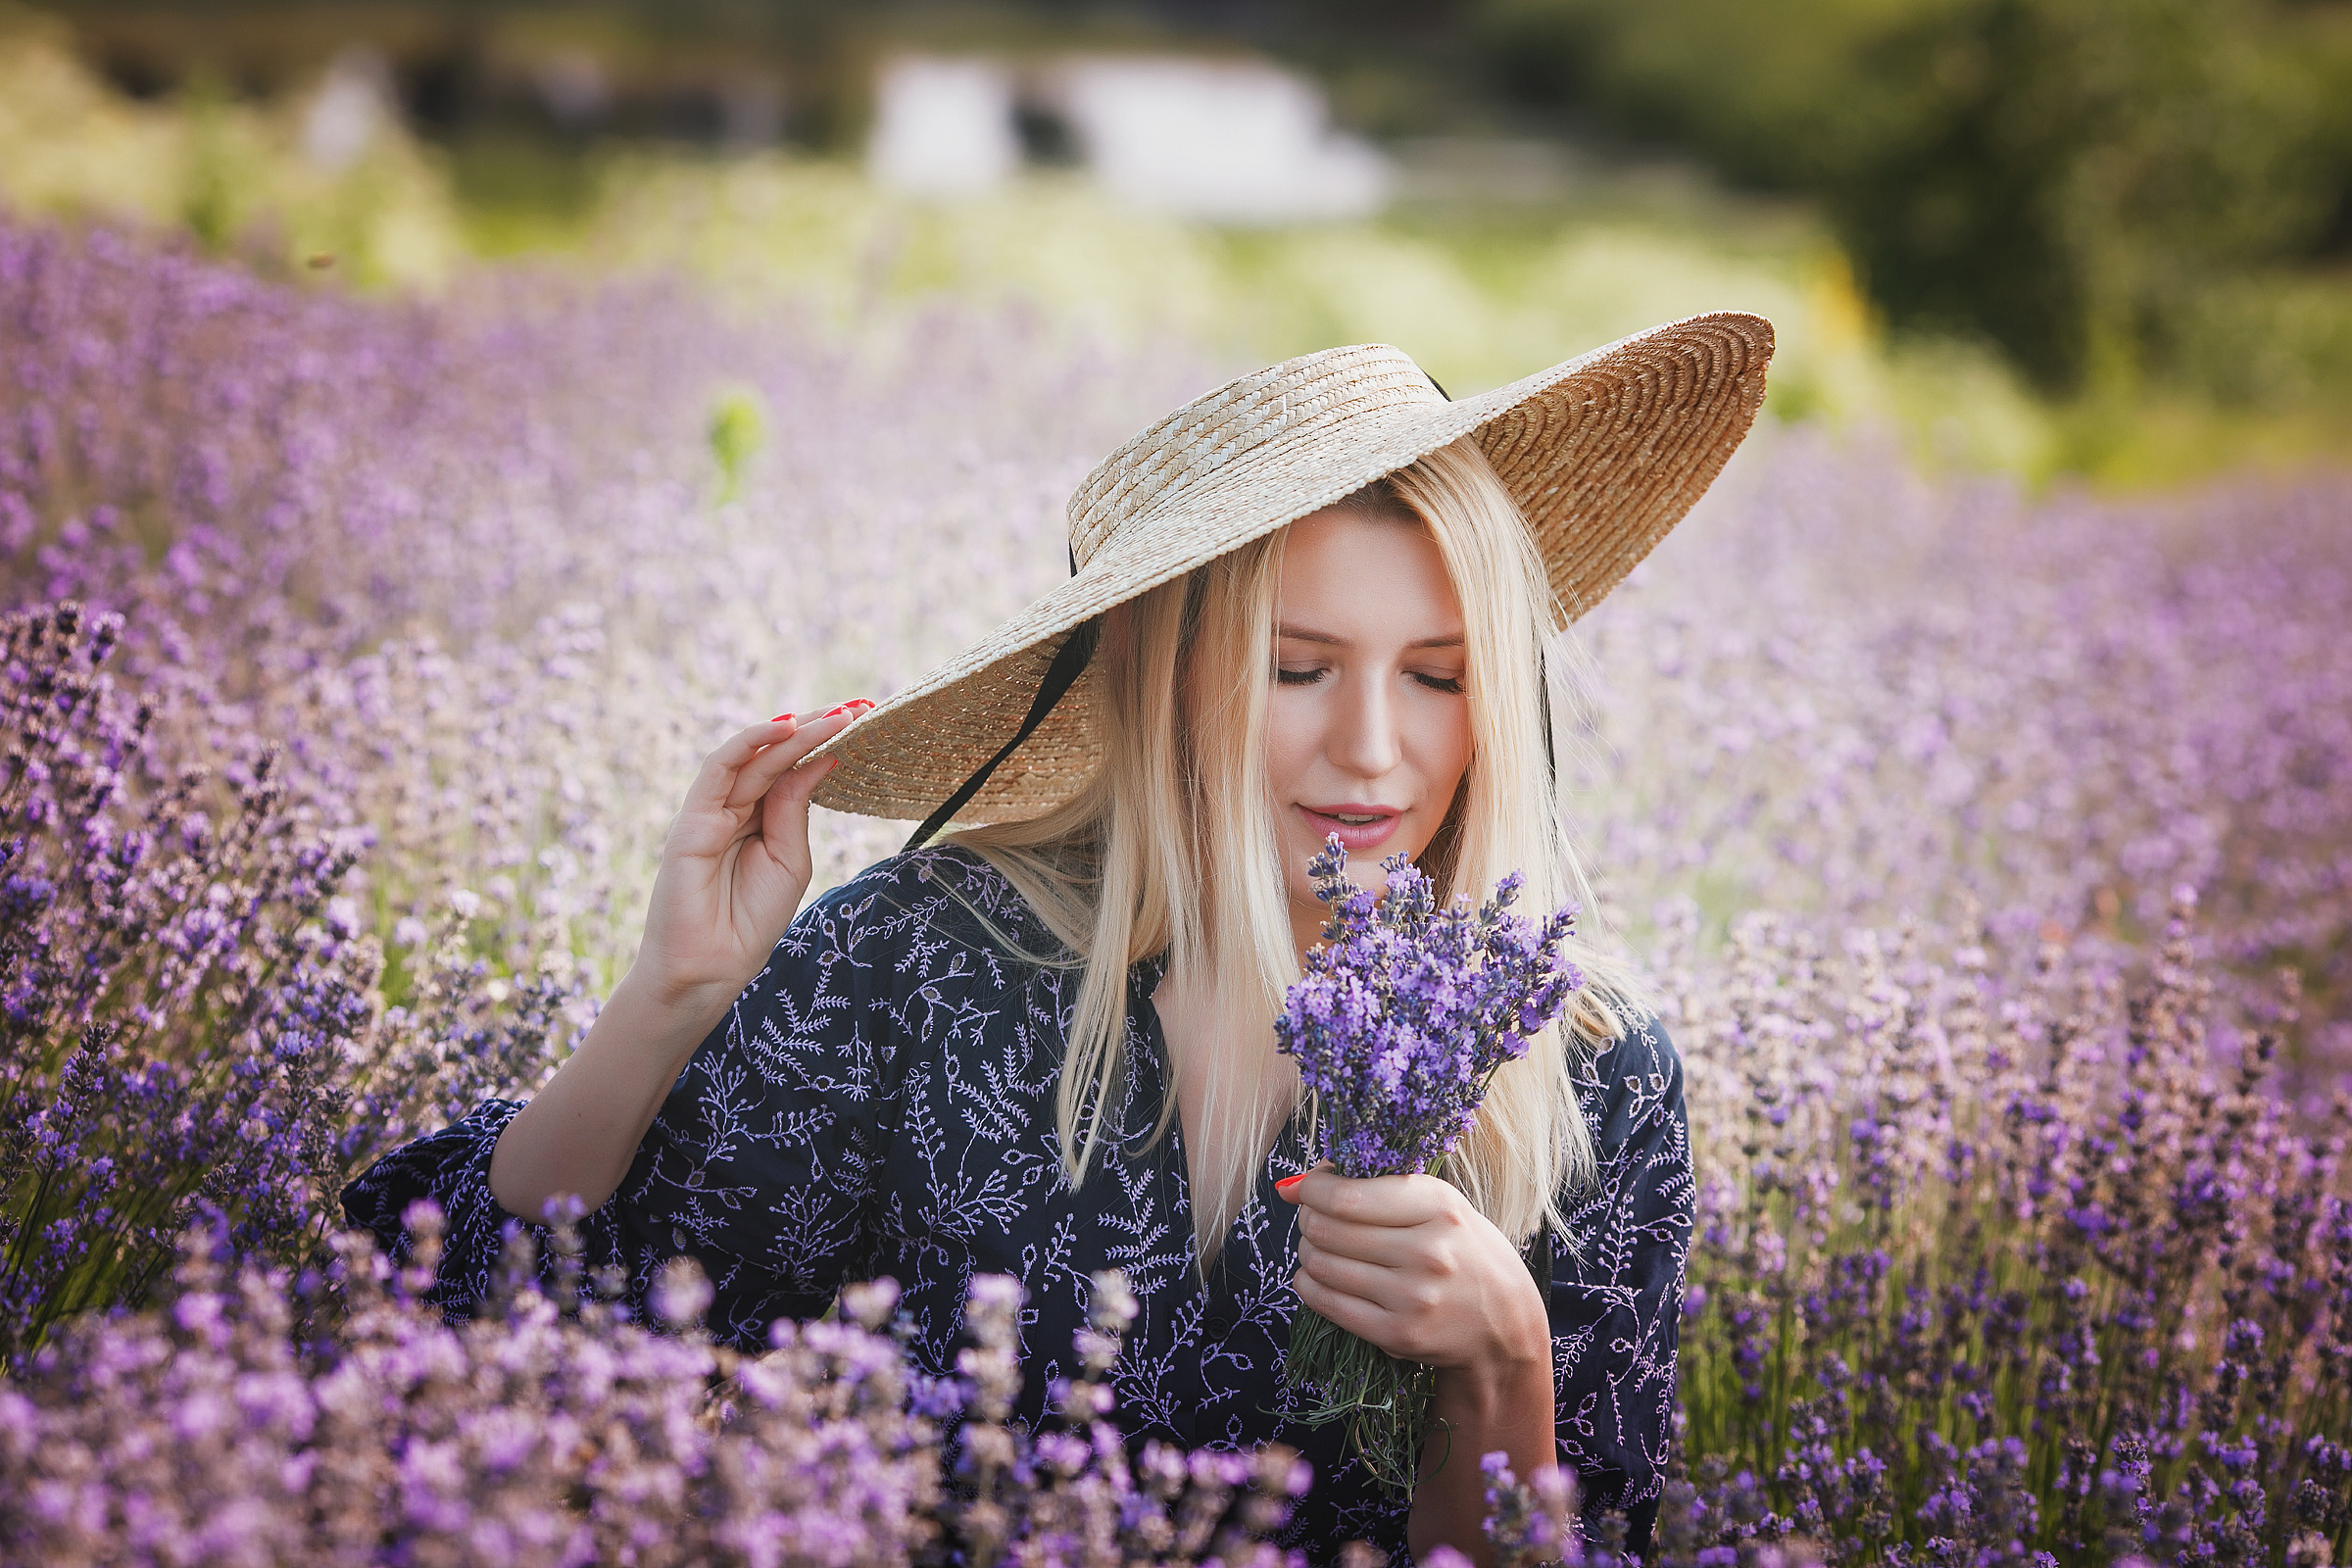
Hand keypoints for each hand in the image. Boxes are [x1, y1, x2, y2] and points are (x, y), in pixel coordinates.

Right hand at [628, 703, 865, 1007]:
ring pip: (753, 756)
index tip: (867, 720)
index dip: (826, 743)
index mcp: (759, 818)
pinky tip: (785, 727)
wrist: (712, 968)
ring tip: (835, 714)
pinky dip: (750, 742)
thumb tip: (822, 758)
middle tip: (860, 707)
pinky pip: (719, 769)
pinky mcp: (692, 820)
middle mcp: (734, 808)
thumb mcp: (789, 859)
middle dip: (818, 728)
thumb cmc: (750, 921)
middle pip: (777, 756)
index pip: (793, 768)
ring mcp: (711, 811)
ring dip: (792, 730)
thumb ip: (795, 809)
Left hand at [1281, 1164, 1564, 1564]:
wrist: (1503, 1326)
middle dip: (1307, 1219)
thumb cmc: (1464, 1253)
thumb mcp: (1440, 1206)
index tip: (1310, 1188)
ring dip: (1307, 1251)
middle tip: (1313, 1218)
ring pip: (1320, 1263)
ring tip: (1319, 1248)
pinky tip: (1318, 1277)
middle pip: (1326, 1228)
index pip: (1346, 1196)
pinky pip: (1326, 1302)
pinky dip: (1309, 1284)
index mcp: (1439, 1207)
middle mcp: (1427, 1251)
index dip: (1312, 1189)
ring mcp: (1412, 1296)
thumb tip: (1295, 1184)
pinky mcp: (1398, 1334)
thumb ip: (1377, 1186)